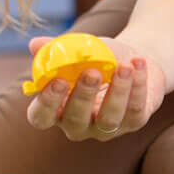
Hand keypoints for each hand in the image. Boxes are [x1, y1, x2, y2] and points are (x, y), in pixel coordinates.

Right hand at [24, 36, 164, 140]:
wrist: (131, 60)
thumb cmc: (96, 59)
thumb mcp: (76, 52)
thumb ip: (55, 51)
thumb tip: (35, 44)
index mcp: (57, 110)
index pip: (41, 117)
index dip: (46, 103)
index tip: (56, 81)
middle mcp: (79, 125)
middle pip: (75, 120)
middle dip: (83, 96)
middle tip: (91, 72)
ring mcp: (107, 128)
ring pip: (109, 118)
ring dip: (117, 91)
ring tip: (124, 66)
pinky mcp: (134, 122)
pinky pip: (135, 109)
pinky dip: (138, 85)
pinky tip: (138, 64)